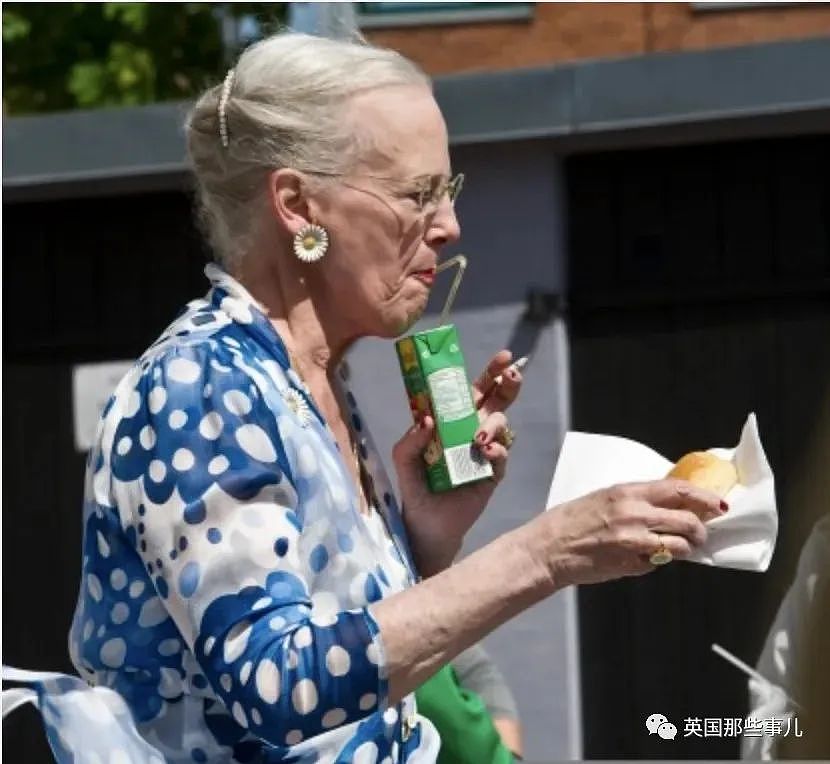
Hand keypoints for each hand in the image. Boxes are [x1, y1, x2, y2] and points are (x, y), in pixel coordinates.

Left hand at [392, 350, 522, 576]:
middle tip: (512, 373)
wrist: (427, 524)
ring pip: (501, 424)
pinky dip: (497, 449)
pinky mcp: (492, 472)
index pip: (472, 390)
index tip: (503, 356)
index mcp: (452, 420)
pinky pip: (502, 455)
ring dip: (494, 423)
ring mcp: (484, 450)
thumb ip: (410, 438)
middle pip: (496, 400)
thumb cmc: (415, 486)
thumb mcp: (403, 458)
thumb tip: (428, 419)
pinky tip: (486, 451)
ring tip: (479, 436)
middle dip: (507, 383)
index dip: (488, 373)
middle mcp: (471, 430)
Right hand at [527, 479, 726, 587]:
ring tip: (680, 548)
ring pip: (680, 545)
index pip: (678, 489)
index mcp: (626, 492)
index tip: (718, 504)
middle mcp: (633, 514)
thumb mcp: (603, 498)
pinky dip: (659, 560)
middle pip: (687, 520)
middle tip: (701, 534)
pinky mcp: (630, 563)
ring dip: (686, 548)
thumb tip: (669, 503)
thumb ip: (635, 500)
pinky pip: (658, 562)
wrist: (548, 548)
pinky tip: (647, 557)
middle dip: (701, 529)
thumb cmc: (571, 521)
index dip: (704, 497)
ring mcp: (633, 541)